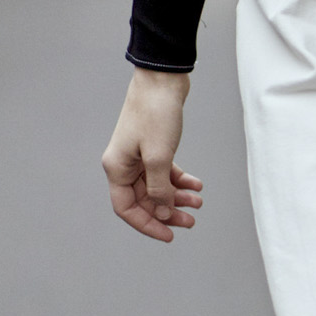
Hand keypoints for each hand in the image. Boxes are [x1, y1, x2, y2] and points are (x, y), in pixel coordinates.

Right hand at [102, 69, 201, 242]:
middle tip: (190, 221)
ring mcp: (138, 156)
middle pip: (143, 200)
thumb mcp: (158, 156)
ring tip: (198, 203)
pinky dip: (179, 180)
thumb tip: (162, 211)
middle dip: (167, 212)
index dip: (147, 224)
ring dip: (176, 197)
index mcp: (116, 168)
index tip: (168, 235)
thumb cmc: (155, 112)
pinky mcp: (152, 147)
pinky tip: (197, 185)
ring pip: (156, 187)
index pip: (126, 208)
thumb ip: (159, 188)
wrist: (163, 79)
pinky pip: (164, 172)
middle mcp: (124, 164)